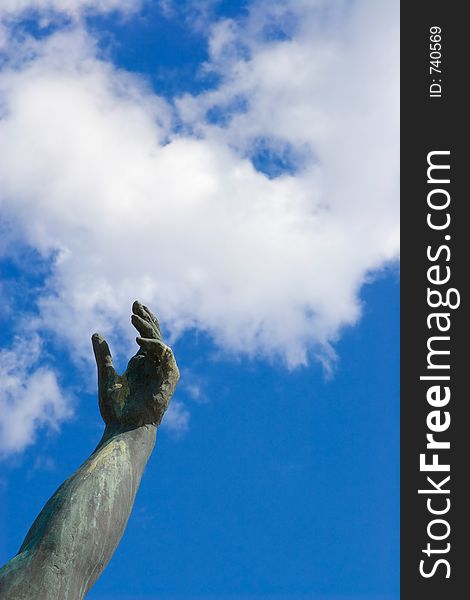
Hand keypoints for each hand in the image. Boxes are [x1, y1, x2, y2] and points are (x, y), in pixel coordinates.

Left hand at [92, 301, 179, 426]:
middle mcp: (154, 364)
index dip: (143, 320)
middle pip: (156, 334)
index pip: (148, 335)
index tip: (134, 305)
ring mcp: (163, 370)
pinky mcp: (170, 377)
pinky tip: (138, 340)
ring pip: (160, 342)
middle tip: (136, 305)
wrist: (125, 428)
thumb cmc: (115, 409)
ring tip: (133, 319)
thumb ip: (103, 355)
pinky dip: (154, 346)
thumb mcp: (106, 375)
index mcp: (141, 363)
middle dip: (147, 319)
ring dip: (149, 328)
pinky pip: (165, 355)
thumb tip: (96, 333)